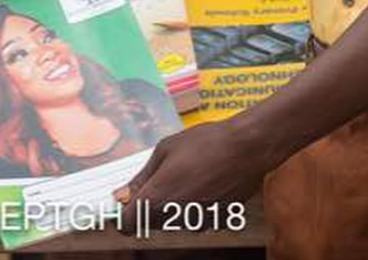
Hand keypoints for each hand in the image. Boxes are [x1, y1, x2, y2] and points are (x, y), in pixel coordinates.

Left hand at [114, 121, 265, 231]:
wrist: (246, 148)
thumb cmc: (203, 142)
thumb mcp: (165, 150)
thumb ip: (141, 177)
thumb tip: (120, 194)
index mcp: (157, 198)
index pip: (128, 224)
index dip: (123, 212)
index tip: (126, 198)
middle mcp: (175, 217)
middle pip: (148, 222)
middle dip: (147, 204)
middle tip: (159, 177)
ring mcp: (196, 223)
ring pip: (171, 220)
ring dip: (170, 204)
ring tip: (186, 174)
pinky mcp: (214, 223)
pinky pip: (192, 218)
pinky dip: (191, 205)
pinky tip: (202, 182)